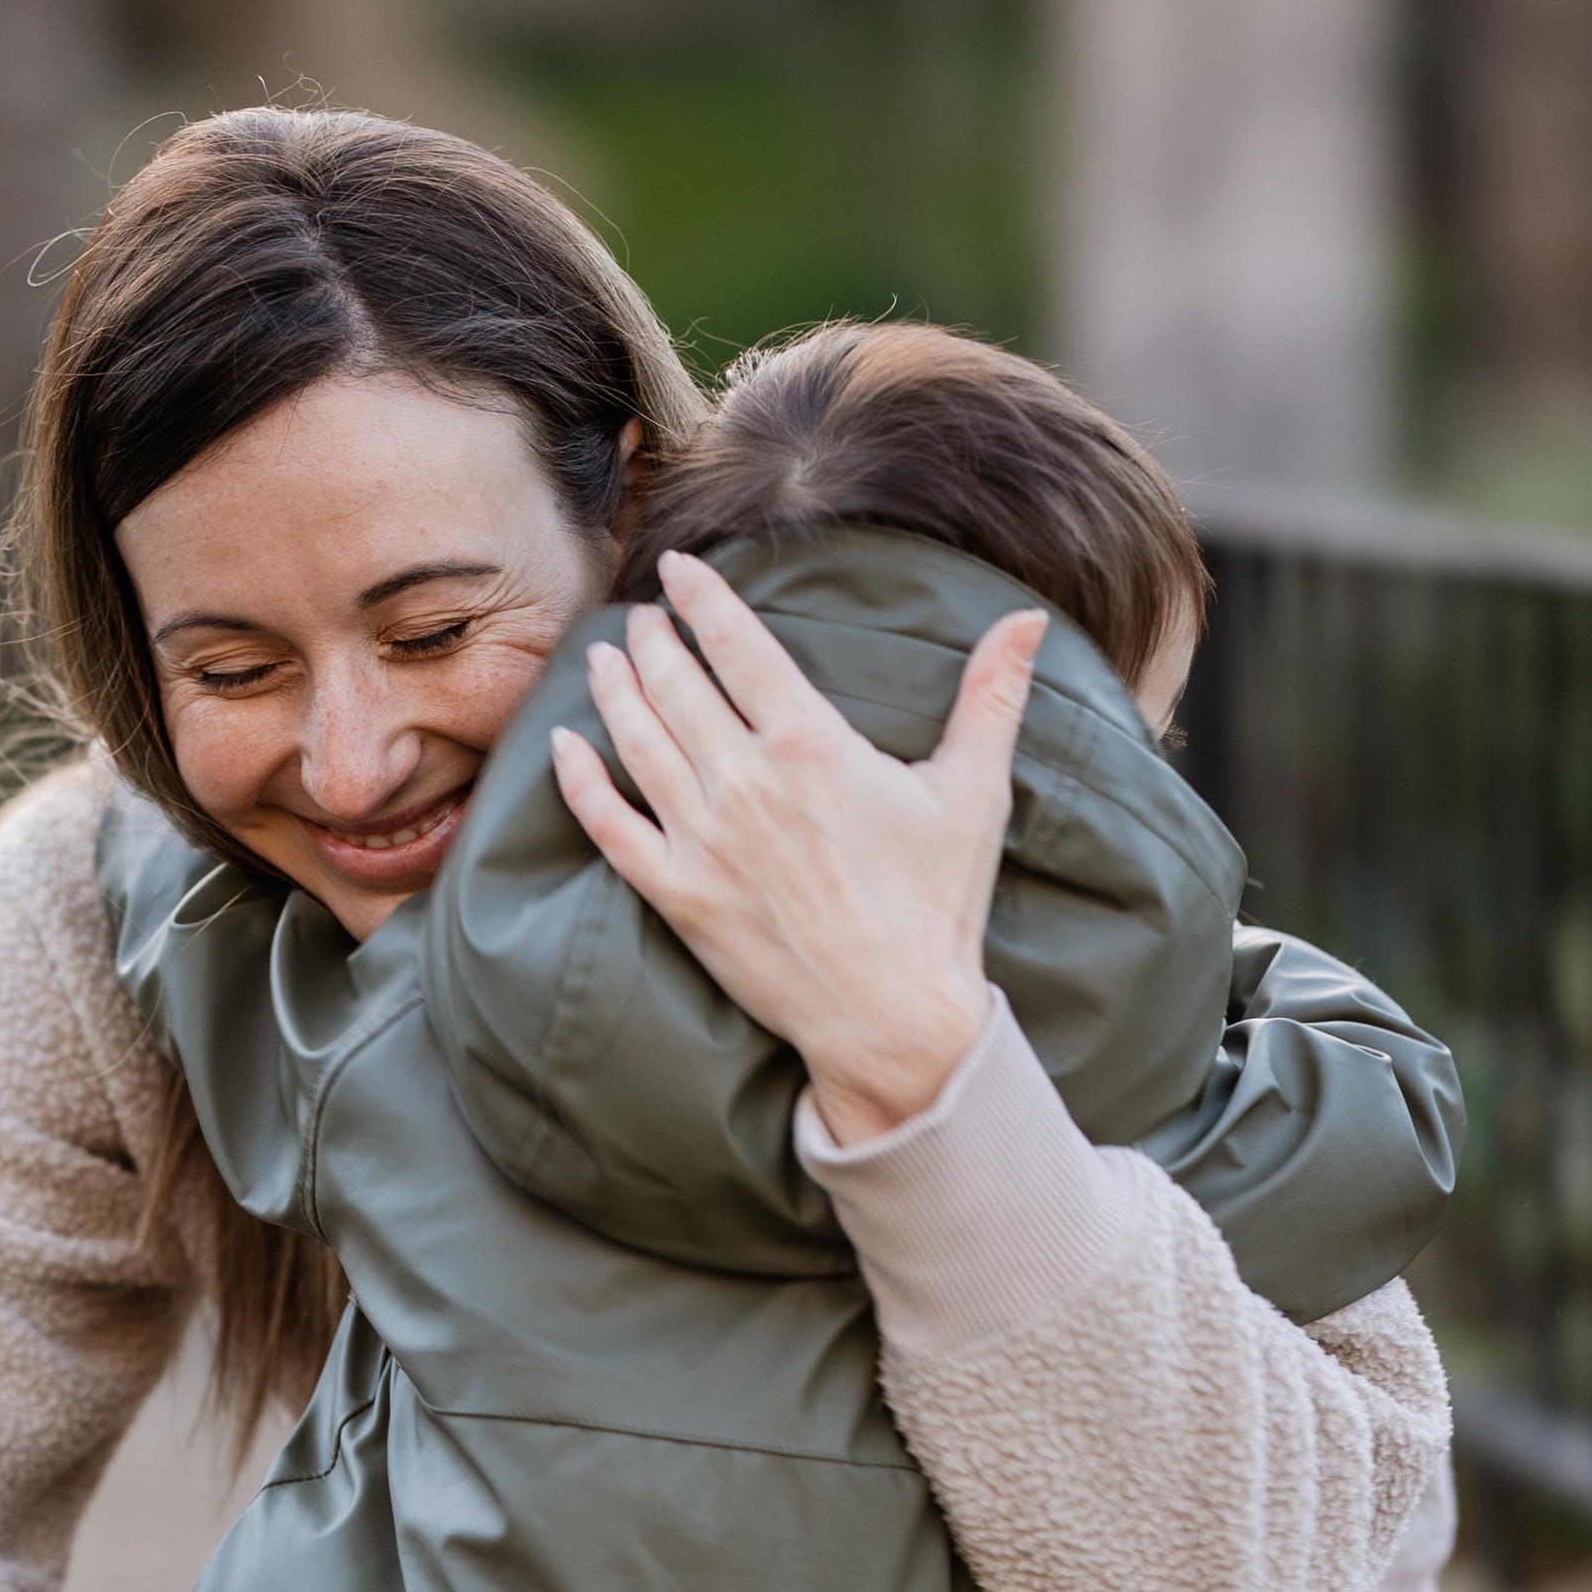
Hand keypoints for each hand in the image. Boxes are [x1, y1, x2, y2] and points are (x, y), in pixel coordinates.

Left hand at [547, 551, 1046, 1143]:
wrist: (893, 1022)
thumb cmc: (937, 909)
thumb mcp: (973, 795)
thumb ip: (992, 698)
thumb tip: (1029, 620)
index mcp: (812, 746)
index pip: (739, 645)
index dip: (701, 598)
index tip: (677, 569)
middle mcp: (746, 784)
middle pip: (676, 684)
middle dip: (652, 638)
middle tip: (642, 616)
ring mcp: (704, 842)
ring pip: (637, 741)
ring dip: (613, 689)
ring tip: (603, 655)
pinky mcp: (678, 897)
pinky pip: (609, 826)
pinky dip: (579, 781)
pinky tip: (563, 746)